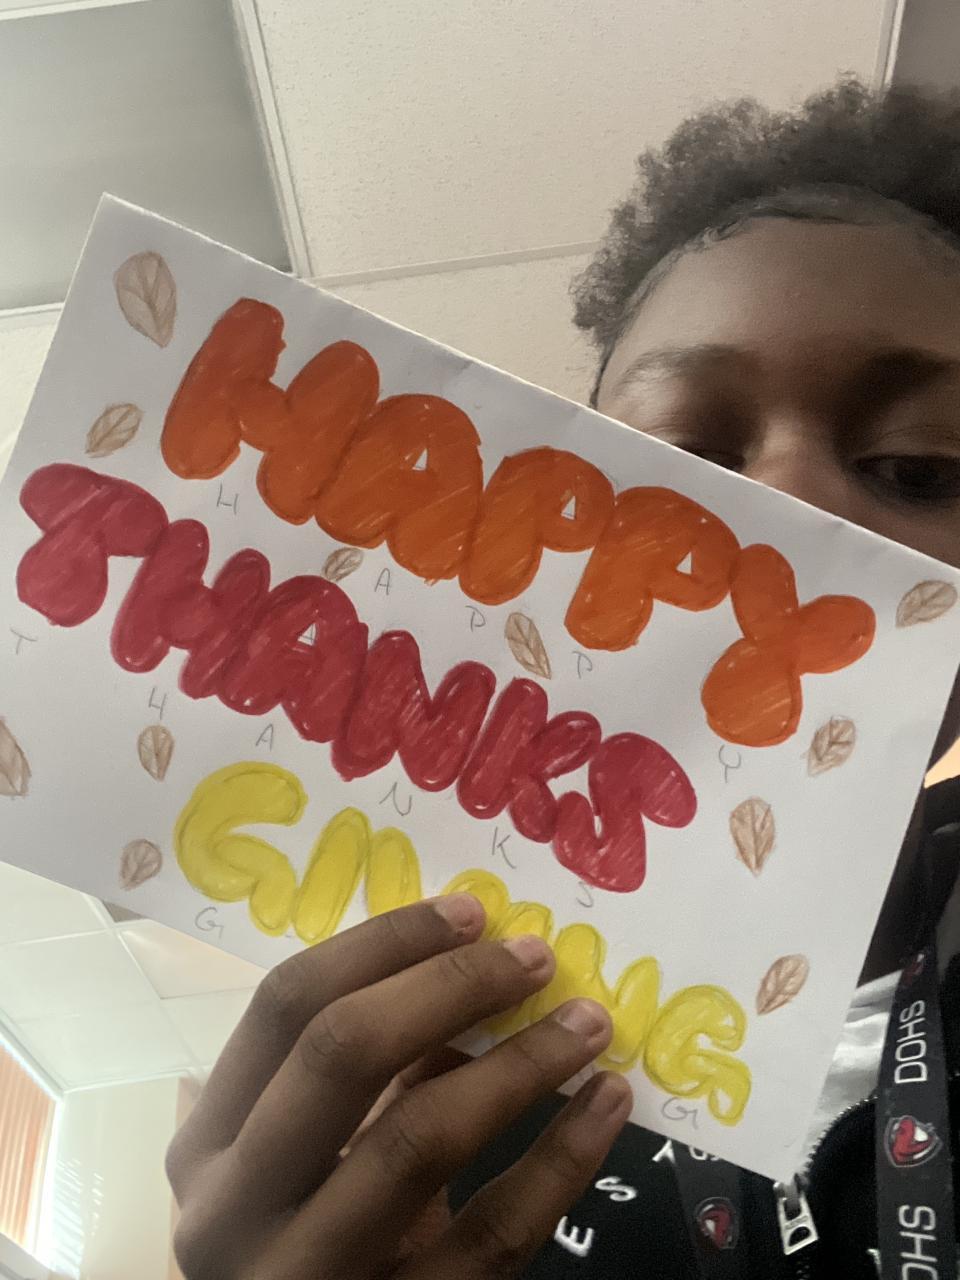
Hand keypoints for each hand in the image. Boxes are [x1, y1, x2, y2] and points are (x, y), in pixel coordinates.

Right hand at [166, 893, 631, 1277]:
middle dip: (448, 986)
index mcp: (207, 1145)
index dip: (383, 946)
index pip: (285, 1006)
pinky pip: (494, 1232)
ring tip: (587, 1022)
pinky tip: (605, 1104)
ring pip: (419, 1139)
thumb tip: (473, 965)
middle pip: (341, 1053)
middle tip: (534, 957)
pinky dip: (561, 1157)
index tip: (469, 912)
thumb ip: (365, 1076)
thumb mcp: (308, 1160)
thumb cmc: (308, 1245)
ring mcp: (307, 1278)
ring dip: (520, 1063)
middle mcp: (234, 1210)